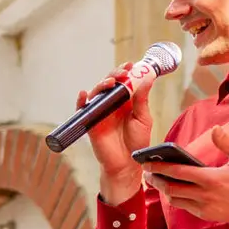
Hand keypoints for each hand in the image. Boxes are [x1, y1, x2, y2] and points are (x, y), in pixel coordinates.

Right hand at [80, 62, 154, 191]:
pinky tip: (84, 94)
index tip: (131, 65)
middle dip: (115, 75)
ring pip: (97, 94)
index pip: (124, 82)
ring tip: (110, 83)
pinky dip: (81, 101)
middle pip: (109, 84)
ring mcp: (100, 113)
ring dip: (101, 85)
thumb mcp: (143, 118)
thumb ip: (142, 99)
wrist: (127, 163)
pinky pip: (83, 110)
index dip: (126, 72)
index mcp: (127, 102)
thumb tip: (148, 78)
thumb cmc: (137, 142)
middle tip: (123, 72)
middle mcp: (112, 105)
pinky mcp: (91, 123)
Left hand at [145, 124, 228, 220]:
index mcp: (212, 178)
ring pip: (174, 200)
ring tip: (156, 180)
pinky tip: (172, 189)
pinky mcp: (206, 215)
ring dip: (163, 190)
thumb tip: (215, 129)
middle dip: (155, 180)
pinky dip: (176, 198)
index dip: (159, 167)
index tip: (146, 163)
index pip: (178, 172)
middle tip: (146, 172)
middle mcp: (205, 195)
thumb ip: (227, 144)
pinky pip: (184, 206)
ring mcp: (205, 207)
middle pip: (170, 188)